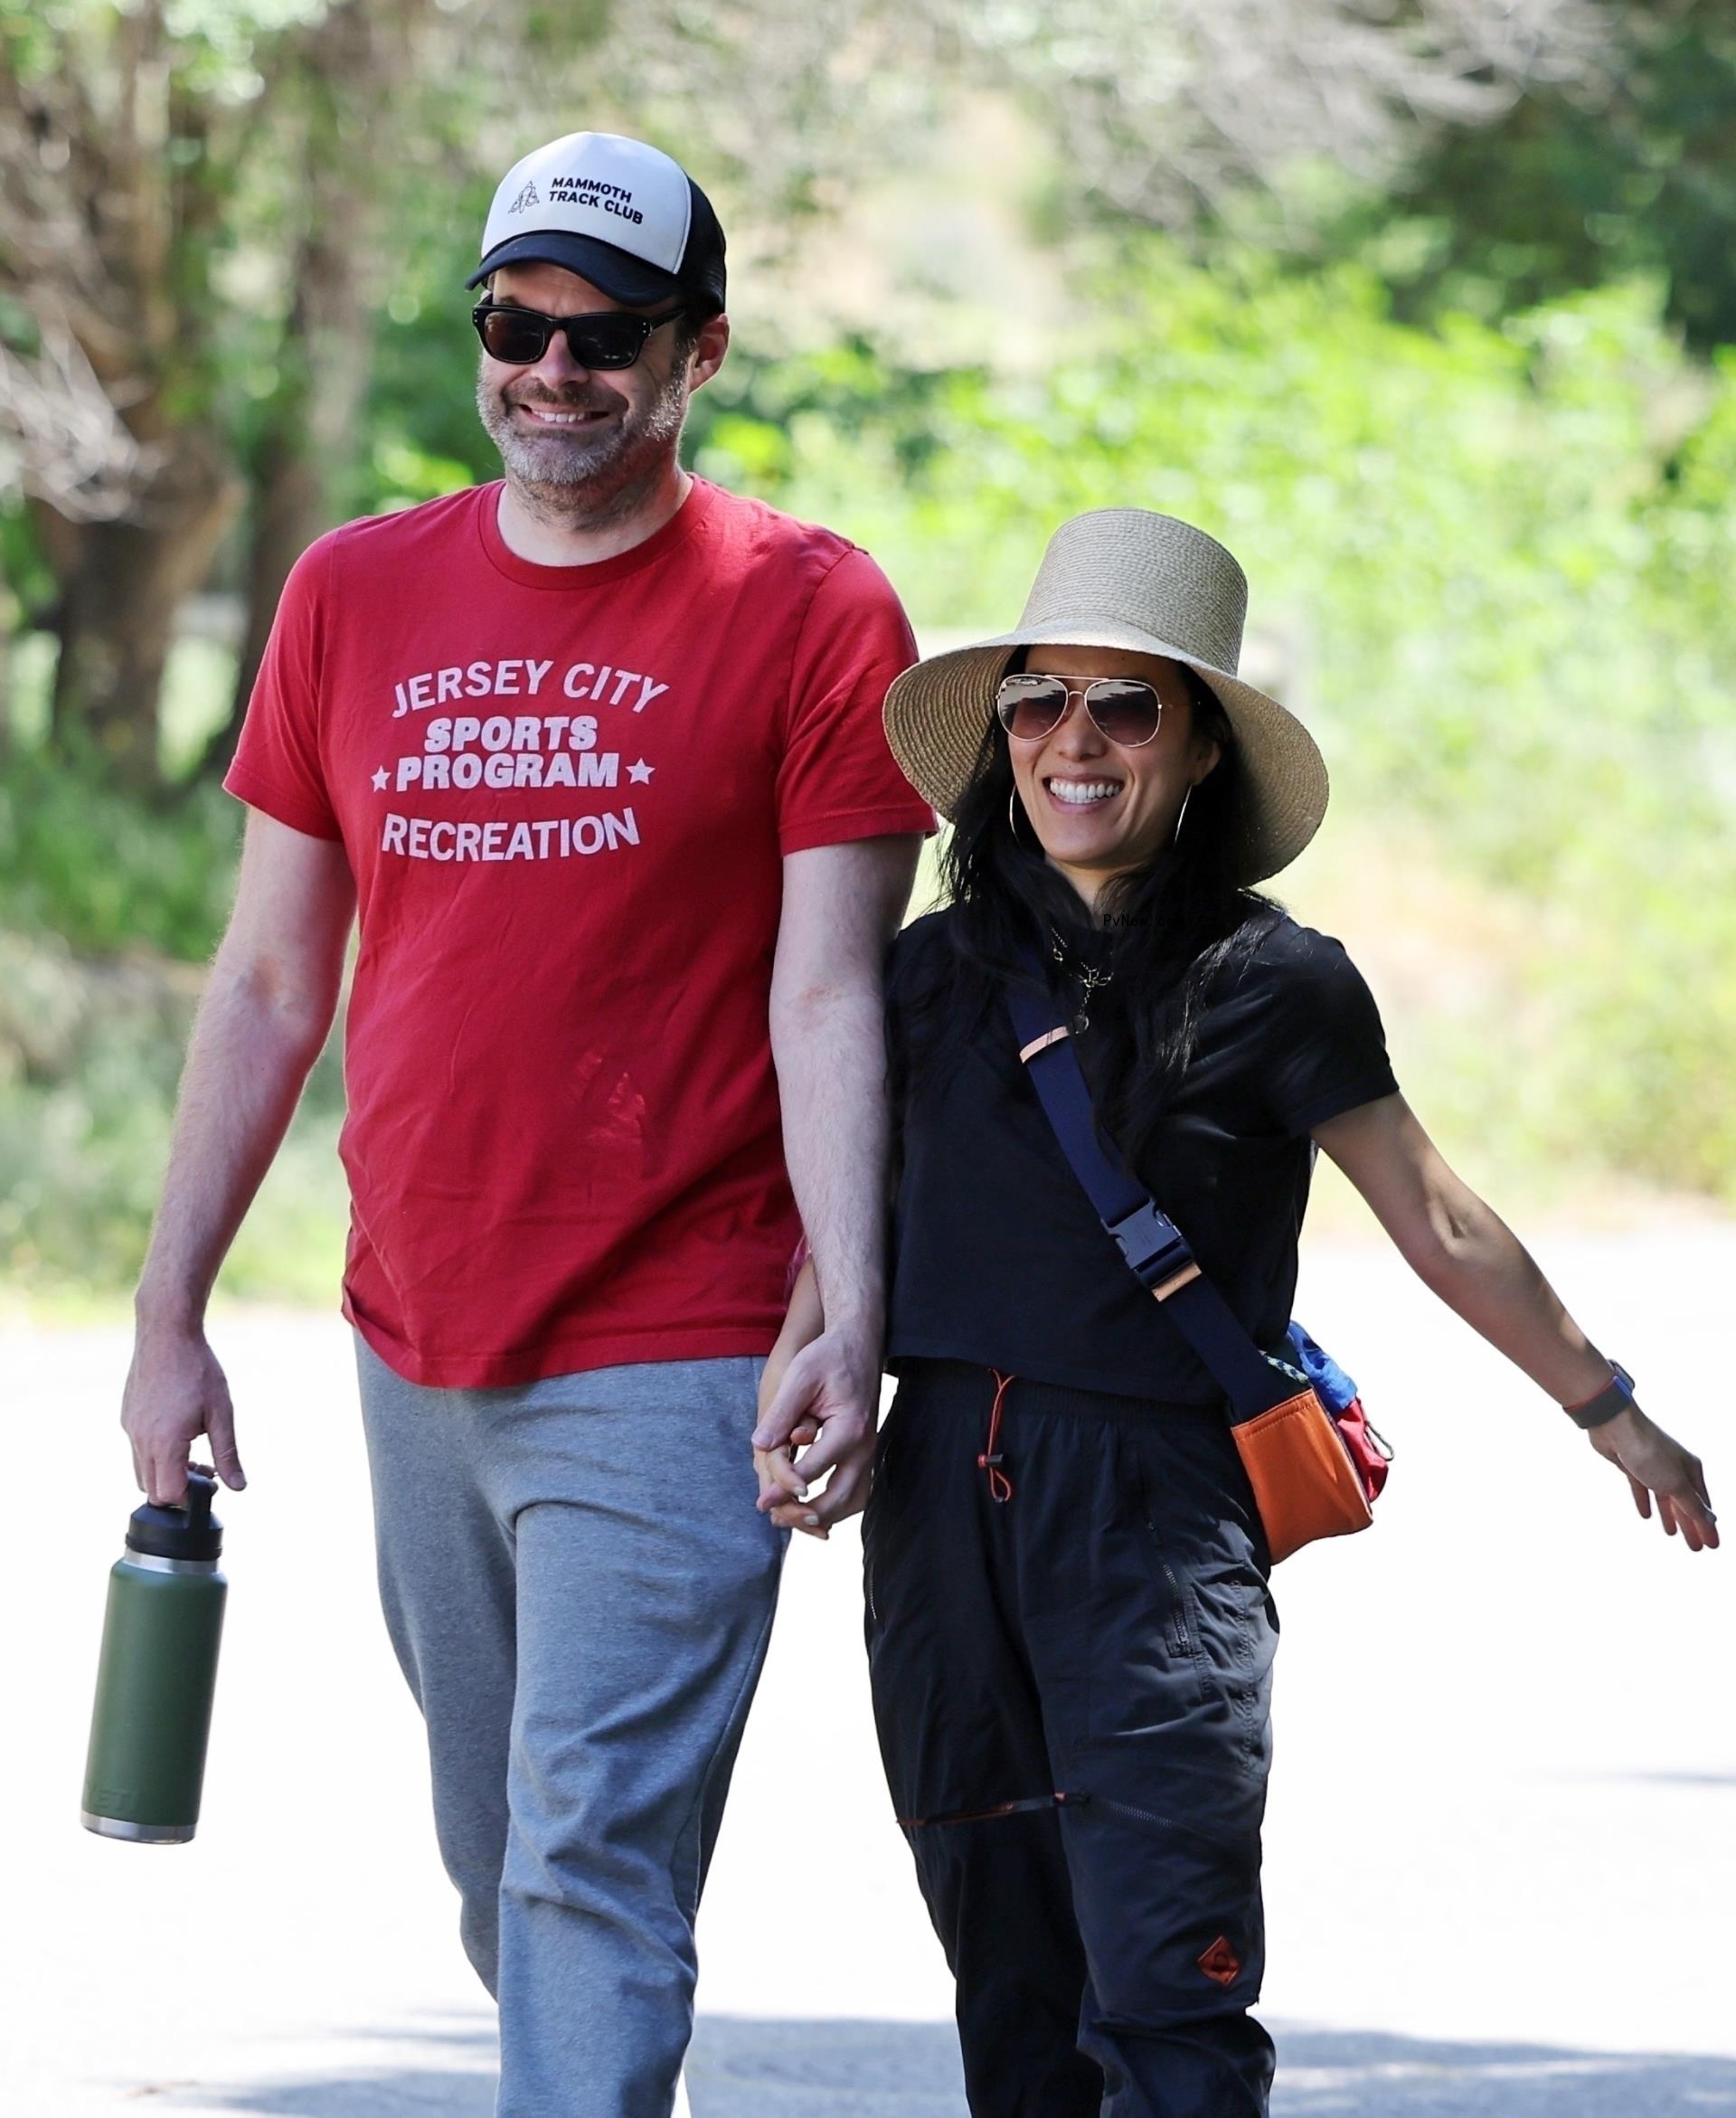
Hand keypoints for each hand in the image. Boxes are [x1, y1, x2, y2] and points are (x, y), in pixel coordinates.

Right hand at [122, 1322, 245, 1506]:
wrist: (166, 1334)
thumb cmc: (198, 1371)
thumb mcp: (221, 1413)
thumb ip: (228, 1454)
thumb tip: (238, 1487)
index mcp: (164, 1444)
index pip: (169, 1495)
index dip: (191, 1497)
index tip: (211, 1482)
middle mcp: (141, 1441)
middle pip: (152, 1490)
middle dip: (178, 1489)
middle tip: (205, 1468)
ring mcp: (130, 1429)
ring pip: (142, 1471)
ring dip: (166, 1472)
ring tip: (194, 1450)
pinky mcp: (127, 1417)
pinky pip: (137, 1448)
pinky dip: (155, 1453)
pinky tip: (178, 1429)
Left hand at [751, 1320, 879, 1539]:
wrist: (859, 1341)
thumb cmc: (827, 1356)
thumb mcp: (800, 1376)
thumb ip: (781, 1413)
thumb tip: (759, 1445)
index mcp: (848, 1429)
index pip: (811, 1473)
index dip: (783, 1490)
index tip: (761, 1503)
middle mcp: (864, 1446)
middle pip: (838, 1499)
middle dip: (805, 1514)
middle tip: (775, 1518)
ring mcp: (869, 1450)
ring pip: (853, 1501)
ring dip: (825, 1515)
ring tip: (793, 1518)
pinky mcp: (867, 1450)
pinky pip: (858, 1490)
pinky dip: (838, 1505)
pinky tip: (813, 1506)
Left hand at [1589, 1405, 1716, 1551]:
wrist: (1616, 1426)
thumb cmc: (1649, 1451)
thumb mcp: (1675, 1484)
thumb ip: (1692, 1505)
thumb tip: (1711, 1521)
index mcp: (1691, 1470)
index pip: (1702, 1505)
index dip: (1706, 1527)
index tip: (1711, 1546)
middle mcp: (1675, 1467)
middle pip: (1684, 1503)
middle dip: (1690, 1525)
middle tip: (1694, 1547)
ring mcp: (1653, 1466)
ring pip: (1664, 1497)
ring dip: (1668, 1515)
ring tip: (1670, 1534)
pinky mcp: (1632, 1465)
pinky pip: (1641, 1488)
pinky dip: (1644, 1501)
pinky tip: (1645, 1515)